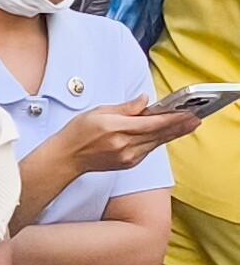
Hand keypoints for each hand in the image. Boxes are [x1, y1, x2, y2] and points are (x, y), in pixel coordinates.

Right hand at [61, 99, 207, 178]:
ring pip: (157, 142)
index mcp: (115, 128)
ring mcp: (127, 156)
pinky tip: (168, 134)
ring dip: (174, 133)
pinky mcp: (129, 163)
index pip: (151, 122)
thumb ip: (124, 107)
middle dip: (179, 125)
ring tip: (189, 125)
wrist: (67, 157)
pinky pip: (149, 150)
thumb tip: (144, 100)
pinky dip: (159, 141)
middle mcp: (124, 144)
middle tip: (196, 118)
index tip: (186, 112)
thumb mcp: (98, 112)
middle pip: (159, 134)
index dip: (172, 118)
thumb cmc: (78, 133)